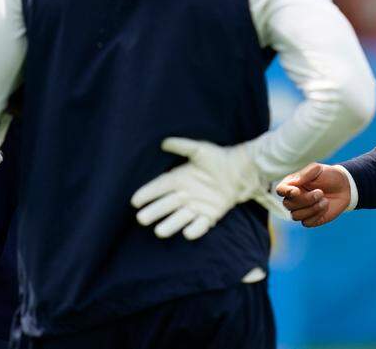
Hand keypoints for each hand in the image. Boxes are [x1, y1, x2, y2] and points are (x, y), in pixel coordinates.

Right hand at [131, 137, 268, 240]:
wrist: (240, 170)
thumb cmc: (218, 158)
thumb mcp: (200, 149)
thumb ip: (183, 146)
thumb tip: (164, 142)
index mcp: (179, 179)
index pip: (159, 187)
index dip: (147, 194)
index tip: (135, 201)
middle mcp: (184, 195)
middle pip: (164, 206)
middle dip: (153, 212)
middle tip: (142, 219)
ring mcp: (196, 207)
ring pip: (178, 219)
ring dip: (169, 226)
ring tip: (159, 231)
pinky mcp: (209, 216)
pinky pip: (199, 226)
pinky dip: (194, 230)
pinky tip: (188, 232)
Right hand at [276, 163, 350, 227]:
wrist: (344, 187)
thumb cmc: (329, 176)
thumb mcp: (318, 169)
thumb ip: (306, 174)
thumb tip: (293, 183)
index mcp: (293, 184)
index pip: (280, 190)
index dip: (286, 192)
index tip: (296, 191)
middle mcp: (294, 198)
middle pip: (288, 205)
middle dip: (305, 200)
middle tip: (320, 192)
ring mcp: (301, 210)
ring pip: (295, 216)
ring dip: (311, 208)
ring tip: (324, 200)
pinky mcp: (310, 219)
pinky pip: (306, 223)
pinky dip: (316, 215)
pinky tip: (325, 206)